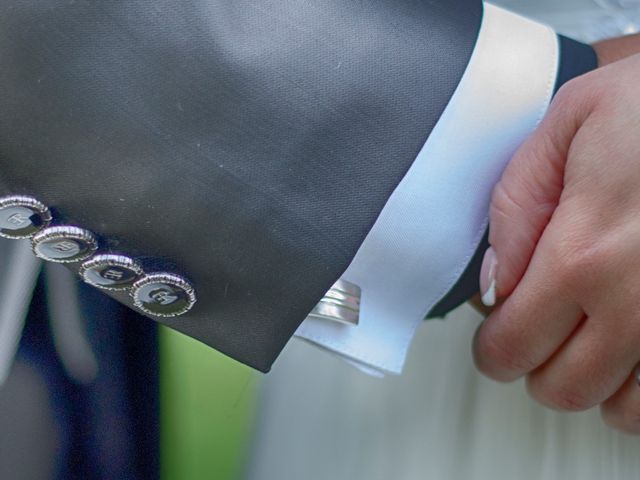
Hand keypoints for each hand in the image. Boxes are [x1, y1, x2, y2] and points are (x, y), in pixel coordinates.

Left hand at [473, 37, 639, 433]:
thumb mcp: (569, 124)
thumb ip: (518, 206)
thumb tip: (496, 282)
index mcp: (585, 251)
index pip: (510, 347)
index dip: (492, 350)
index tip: (496, 336)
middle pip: (562, 389)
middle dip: (536, 367)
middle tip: (539, 335)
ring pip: (625, 411)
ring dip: (596, 385)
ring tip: (591, 342)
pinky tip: (636, 352)